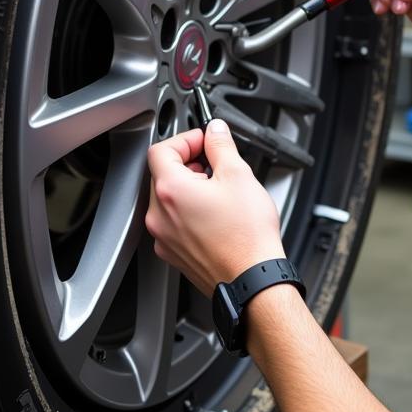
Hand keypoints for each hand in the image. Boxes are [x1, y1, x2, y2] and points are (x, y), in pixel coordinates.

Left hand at [145, 120, 283, 296]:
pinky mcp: (174, 253)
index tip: (203, 141)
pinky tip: (215, 214)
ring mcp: (164, 238)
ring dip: (188, 187)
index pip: (160, 150)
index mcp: (171, 190)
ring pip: (168, 199)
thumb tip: (215, 132)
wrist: (252, 280)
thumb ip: (221, 146)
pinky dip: (189, 212)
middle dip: (187, 162)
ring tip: (218, 190)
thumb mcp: (239, 176)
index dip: (184, 139)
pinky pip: (173, 223)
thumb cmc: (247, 237)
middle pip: (162, 174)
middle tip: (214, 163)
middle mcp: (160, 215)